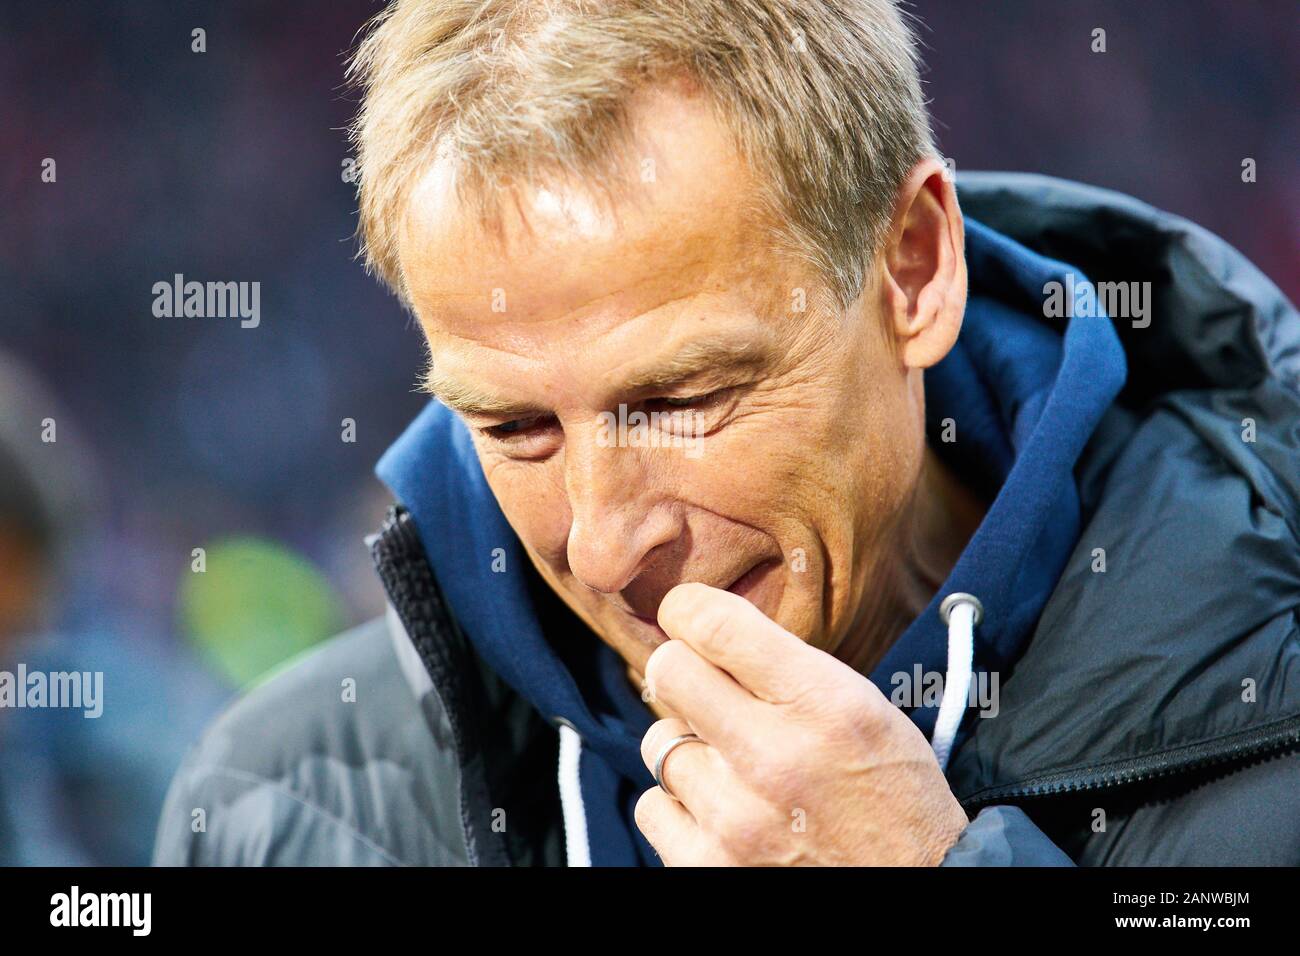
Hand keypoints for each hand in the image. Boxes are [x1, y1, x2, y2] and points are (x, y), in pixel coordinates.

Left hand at [635, 582, 968, 865]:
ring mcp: (733, 817)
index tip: (687, 615)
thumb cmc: (893, 797)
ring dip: (688, 747)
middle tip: (706, 690)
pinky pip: (652, 806)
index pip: (716, 625)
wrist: (919, 887)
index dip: (688, 610)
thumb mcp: (866, 709)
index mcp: (823, 705)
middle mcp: (773, 757)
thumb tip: (707, 626)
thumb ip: (790, 666)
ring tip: (732, 767)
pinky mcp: (706, 866)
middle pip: (668, 671)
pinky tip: (720, 809)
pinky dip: (679, 806)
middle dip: (683, 671)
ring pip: (658, 741)